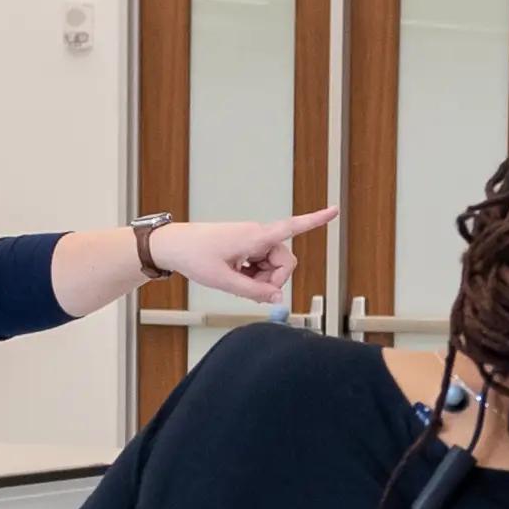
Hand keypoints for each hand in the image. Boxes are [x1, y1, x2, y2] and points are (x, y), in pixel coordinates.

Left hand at [152, 211, 327, 308]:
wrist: (172, 245)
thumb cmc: (195, 257)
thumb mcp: (224, 281)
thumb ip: (254, 292)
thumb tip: (279, 298)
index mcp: (255, 236)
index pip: (291, 227)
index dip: (315, 220)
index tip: (335, 210)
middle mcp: (257, 235)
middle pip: (284, 261)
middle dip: (274, 280)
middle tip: (251, 291)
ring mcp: (251, 240)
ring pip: (272, 266)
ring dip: (261, 280)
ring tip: (237, 283)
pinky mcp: (245, 246)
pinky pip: (260, 265)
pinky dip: (253, 276)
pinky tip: (236, 278)